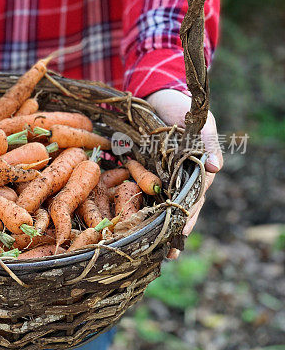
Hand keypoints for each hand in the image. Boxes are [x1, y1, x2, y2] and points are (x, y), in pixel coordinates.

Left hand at [145, 89, 221, 258]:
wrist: (156, 95)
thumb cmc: (182, 109)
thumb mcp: (199, 123)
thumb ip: (207, 144)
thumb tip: (215, 168)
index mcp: (196, 170)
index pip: (195, 199)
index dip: (188, 217)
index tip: (181, 234)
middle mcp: (180, 178)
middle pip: (178, 210)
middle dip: (173, 231)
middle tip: (167, 254)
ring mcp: (162, 177)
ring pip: (162, 207)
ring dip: (157, 227)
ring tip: (152, 251)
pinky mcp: (143, 172)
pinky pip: (142, 194)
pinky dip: (140, 210)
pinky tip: (134, 227)